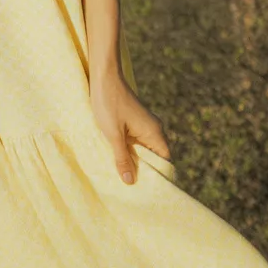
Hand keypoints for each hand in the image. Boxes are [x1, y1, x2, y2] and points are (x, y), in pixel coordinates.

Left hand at [89, 69, 171, 184]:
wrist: (103, 75)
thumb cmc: (109, 103)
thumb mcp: (113, 134)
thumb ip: (122, 158)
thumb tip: (131, 182)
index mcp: (154, 133)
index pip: (165, 161)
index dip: (158, 176)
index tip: (147, 191)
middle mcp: (153, 129)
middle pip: (154, 157)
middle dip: (144, 171)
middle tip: (131, 189)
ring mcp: (143, 125)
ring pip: (143, 150)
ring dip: (134, 161)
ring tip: (123, 177)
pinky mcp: (133, 121)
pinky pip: (135, 141)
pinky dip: (129, 151)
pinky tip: (117, 159)